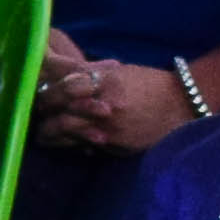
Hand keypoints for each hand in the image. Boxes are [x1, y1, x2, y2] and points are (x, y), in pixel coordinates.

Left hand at [34, 31, 193, 155]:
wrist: (182, 104)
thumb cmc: (149, 84)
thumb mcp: (117, 73)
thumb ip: (88, 78)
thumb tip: (61, 84)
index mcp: (104, 83)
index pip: (62, 90)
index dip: (45, 94)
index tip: (38, 94)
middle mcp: (103, 107)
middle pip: (58, 115)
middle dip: (44, 117)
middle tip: (37, 116)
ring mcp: (108, 130)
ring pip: (66, 135)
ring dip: (52, 134)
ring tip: (43, 134)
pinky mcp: (115, 146)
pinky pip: (85, 146)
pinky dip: (73, 144)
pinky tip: (68, 142)